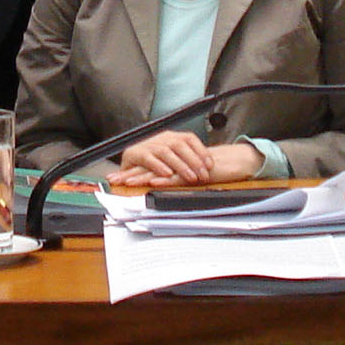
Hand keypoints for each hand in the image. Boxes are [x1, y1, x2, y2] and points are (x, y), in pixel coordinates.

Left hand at [108, 134, 262, 187]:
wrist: (230, 163)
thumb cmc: (208, 169)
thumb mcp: (185, 173)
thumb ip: (170, 176)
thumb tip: (153, 184)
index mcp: (170, 160)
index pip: (146, 164)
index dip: (130, 170)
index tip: (114, 178)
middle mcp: (174, 159)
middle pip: (147, 165)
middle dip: (129, 173)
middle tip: (114, 180)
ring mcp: (183, 164)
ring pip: (159, 170)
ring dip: (142, 176)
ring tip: (128, 182)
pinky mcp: (193, 171)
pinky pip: (176, 175)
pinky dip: (164, 178)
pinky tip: (153, 181)